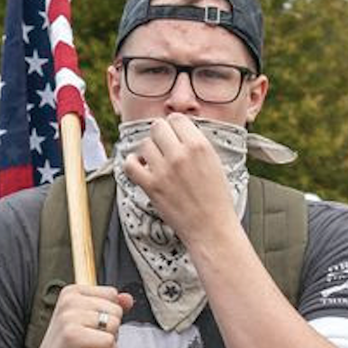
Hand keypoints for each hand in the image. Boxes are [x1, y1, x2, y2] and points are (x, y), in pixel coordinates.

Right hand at [32, 284, 132, 347]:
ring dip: (109, 343)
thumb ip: (110, 307)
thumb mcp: (88, 323)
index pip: (112, 294)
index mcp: (71, 292)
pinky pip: (109, 342)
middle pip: (116, 310)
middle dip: (110, 331)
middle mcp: (69, 300)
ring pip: (114, 326)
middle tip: (89, 341)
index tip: (90, 328)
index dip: (109, 315)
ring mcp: (70, 317)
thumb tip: (129, 299)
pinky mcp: (74, 336)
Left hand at [122, 115, 238, 243]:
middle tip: (164, 148)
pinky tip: (140, 166)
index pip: (176, 119)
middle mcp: (180, 154)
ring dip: (148, 151)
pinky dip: (132, 162)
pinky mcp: (151, 187)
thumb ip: (196, 144)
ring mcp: (164, 170)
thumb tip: (176, 131)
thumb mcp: (214, 162)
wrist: (212, 228)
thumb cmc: (216, 198)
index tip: (175, 136)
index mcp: (199, 145)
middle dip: (160, 135)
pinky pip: (130, 164)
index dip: (174, 127)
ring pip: (144, 144)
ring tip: (156, 161)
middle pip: (157, 127)